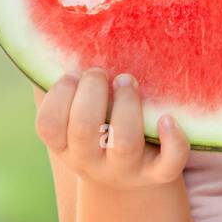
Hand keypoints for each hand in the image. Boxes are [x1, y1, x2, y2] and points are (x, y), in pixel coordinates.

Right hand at [33, 68, 189, 189]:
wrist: (128, 176)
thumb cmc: (96, 129)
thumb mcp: (72, 116)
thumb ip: (62, 87)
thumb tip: (57, 45)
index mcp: (65, 146)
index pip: (48, 126)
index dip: (58, 95)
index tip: (73, 74)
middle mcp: (91, 162)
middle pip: (84, 129)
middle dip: (92, 92)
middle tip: (100, 73)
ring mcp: (126, 170)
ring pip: (125, 143)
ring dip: (127, 105)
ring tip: (128, 79)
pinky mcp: (159, 173)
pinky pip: (169, 163)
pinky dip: (172, 140)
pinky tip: (167, 117)